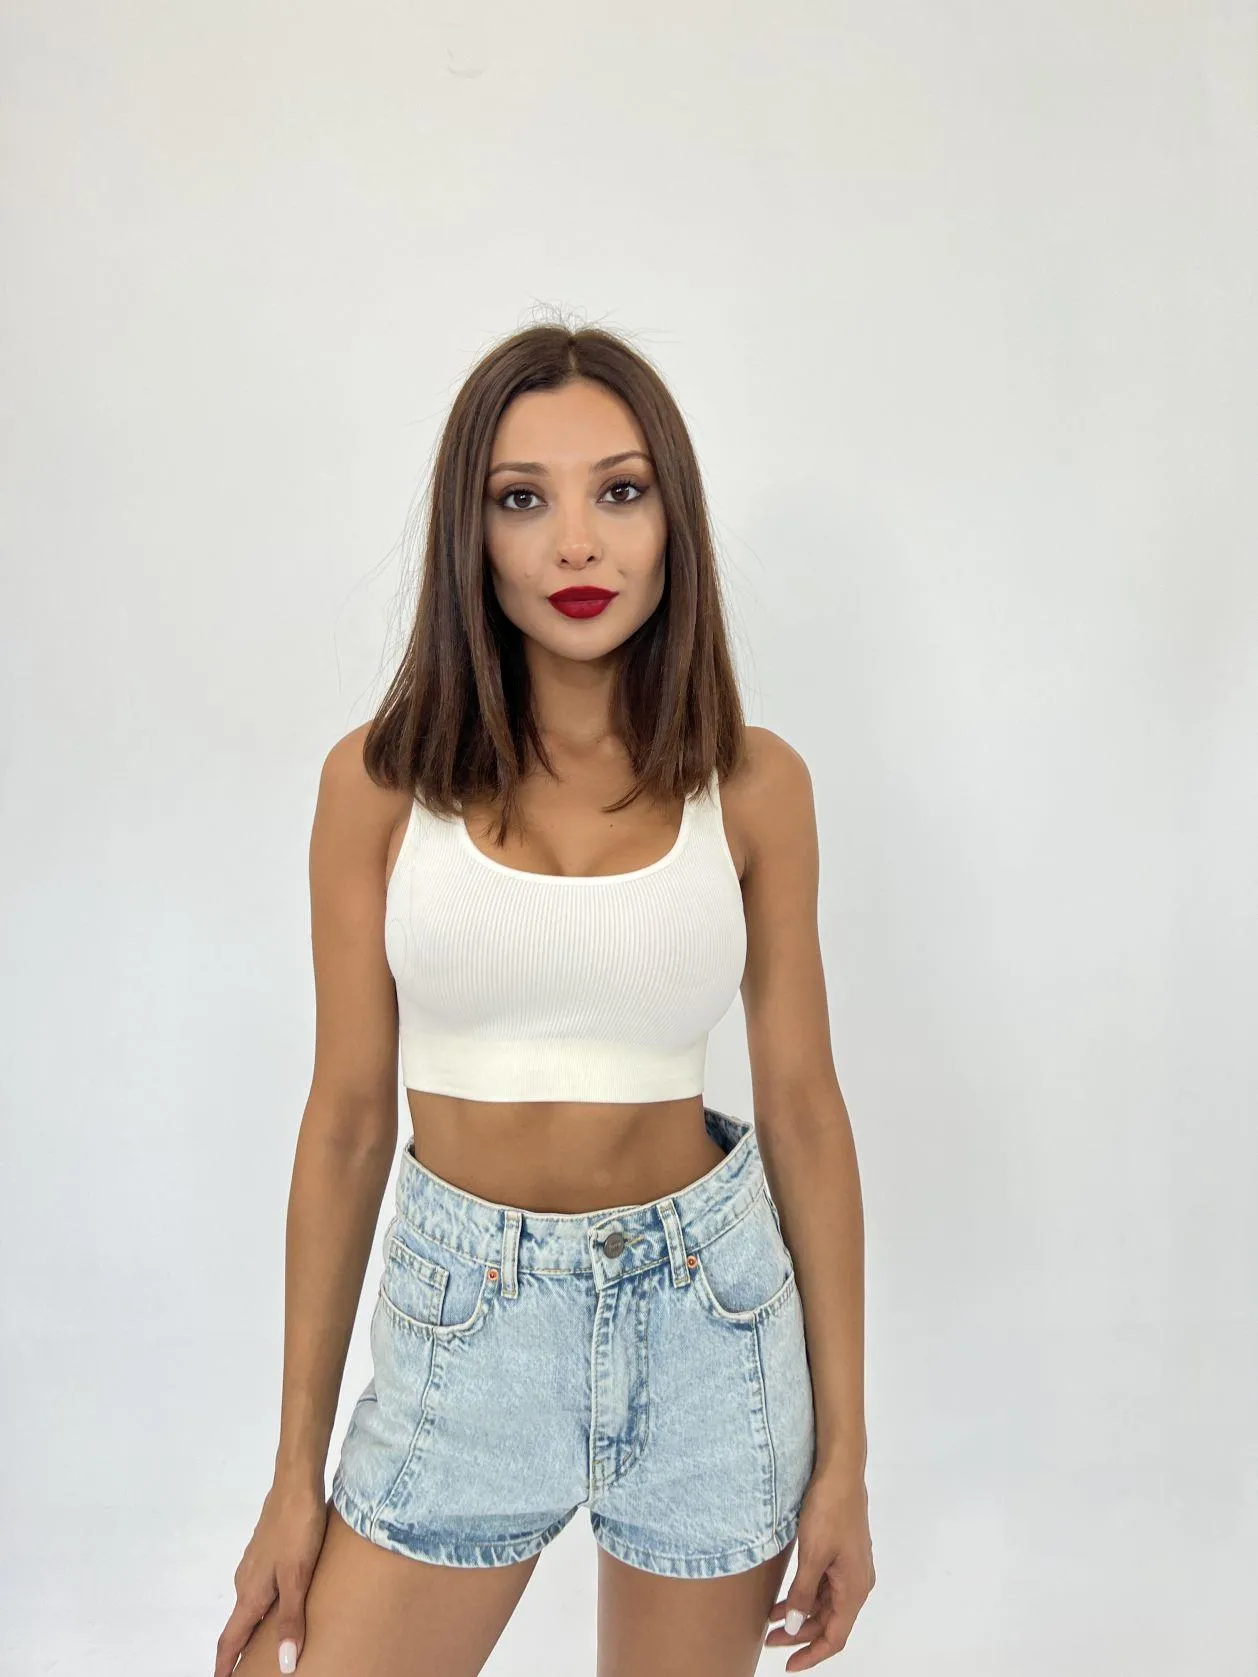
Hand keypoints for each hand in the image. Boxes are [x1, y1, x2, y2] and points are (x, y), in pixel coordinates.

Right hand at [213, 1477, 327, 1675]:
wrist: (297, 1482)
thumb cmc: (298, 1528)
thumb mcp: (298, 1577)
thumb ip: (291, 1619)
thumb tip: (285, 1664)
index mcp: (250, 1594)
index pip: (230, 1640)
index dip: (225, 1667)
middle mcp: (246, 1581)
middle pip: (239, 1625)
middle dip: (241, 1651)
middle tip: (250, 1669)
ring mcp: (255, 1563)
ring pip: (251, 1604)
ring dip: (255, 1626)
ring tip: (270, 1642)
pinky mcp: (266, 1550)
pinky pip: (261, 1586)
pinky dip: (267, 1603)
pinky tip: (285, 1601)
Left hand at [764, 1466, 874, 1669]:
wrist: (839, 1472)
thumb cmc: (829, 1510)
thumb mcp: (812, 1555)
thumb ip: (803, 1594)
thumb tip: (793, 1626)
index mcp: (854, 1589)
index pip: (835, 1636)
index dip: (812, 1654)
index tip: (789, 1666)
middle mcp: (856, 1583)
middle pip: (829, 1622)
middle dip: (799, 1635)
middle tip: (769, 1641)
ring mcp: (850, 1568)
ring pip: (824, 1604)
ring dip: (799, 1614)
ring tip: (770, 1621)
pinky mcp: (841, 1555)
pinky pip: (823, 1586)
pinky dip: (804, 1595)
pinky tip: (784, 1597)